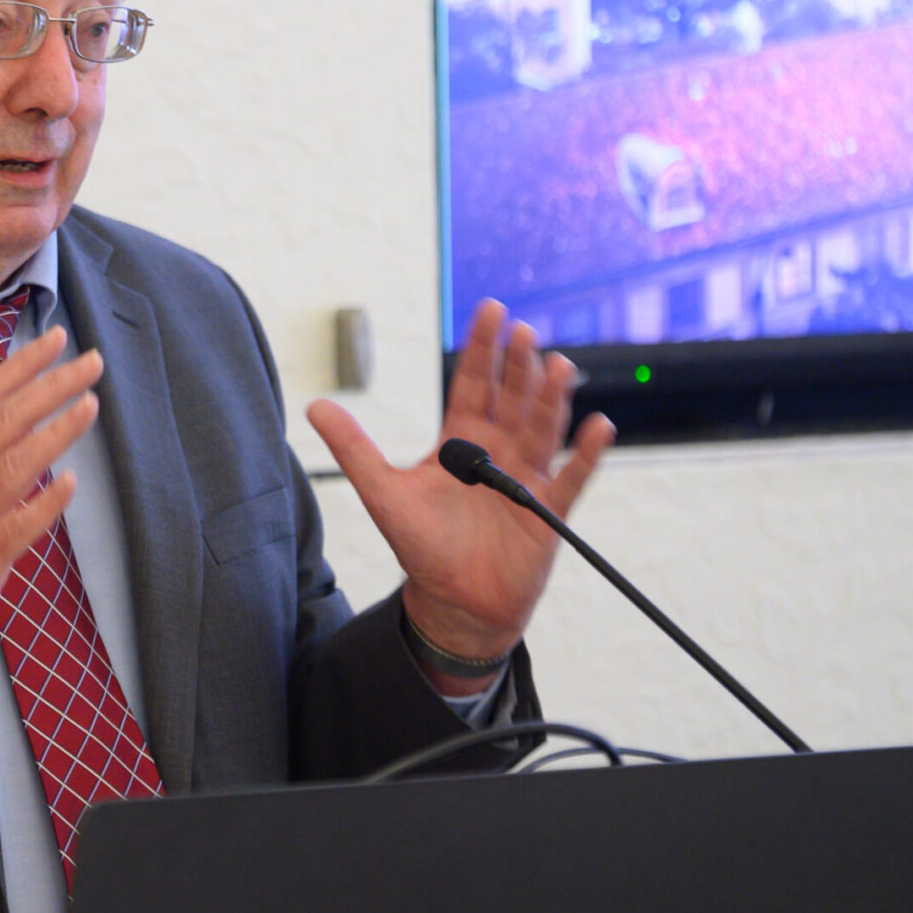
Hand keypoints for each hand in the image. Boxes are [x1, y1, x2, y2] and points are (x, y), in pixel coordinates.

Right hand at [0, 326, 102, 693]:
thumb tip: (27, 414)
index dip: (22, 365)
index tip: (58, 337)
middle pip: (5, 421)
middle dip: (50, 386)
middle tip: (91, 362)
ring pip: (13, 465)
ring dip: (54, 433)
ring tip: (90, 406)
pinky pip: (16, 526)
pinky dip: (43, 503)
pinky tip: (70, 484)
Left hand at [307, 300, 613, 682]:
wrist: (452, 602)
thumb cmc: (421, 546)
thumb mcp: (381, 490)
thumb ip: (353, 447)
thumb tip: (314, 406)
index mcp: (461, 442)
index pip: (475, 384)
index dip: (483, 349)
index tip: (492, 310)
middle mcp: (498, 452)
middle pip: (512, 398)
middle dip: (517, 365)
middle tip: (522, 331)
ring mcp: (526, 479)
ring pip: (542, 428)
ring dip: (551, 398)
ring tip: (559, 366)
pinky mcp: (546, 512)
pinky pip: (571, 479)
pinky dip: (584, 454)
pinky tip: (597, 426)